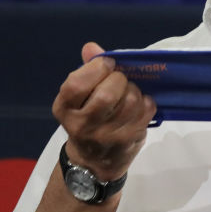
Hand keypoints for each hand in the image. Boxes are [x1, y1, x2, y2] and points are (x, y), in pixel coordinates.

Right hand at [51, 42, 156, 178]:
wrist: (93, 164)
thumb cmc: (85, 123)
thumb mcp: (77, 99)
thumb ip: (85, 71)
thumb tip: (92, 47)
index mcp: (64, 109)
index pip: (77, 83)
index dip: (96, 68)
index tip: (106, 65)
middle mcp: (82, 125)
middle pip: (108, 93)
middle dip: (118, 79)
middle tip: (118, 80)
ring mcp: (107, 136)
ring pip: (131, 100)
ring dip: (134, 90)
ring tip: (128, 92)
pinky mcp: (129, 140)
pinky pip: (146, 110)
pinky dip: (146, 101)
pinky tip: (138, 105)